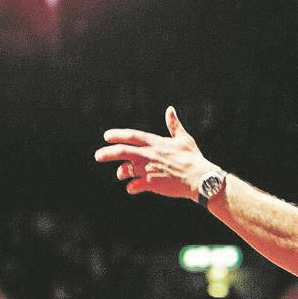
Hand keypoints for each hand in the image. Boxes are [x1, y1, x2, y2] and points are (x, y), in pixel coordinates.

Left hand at [95, 107, 214, 199]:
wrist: (200, 178)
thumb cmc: (193, 158)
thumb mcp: (184, 139)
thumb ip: (174, 125)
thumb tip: (170, 109)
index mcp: (155, 143)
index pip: (131, 136)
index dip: (117, 135)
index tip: (106, 136)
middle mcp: (149, 155)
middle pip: (122, 152)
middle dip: (107, 153)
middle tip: (98, 156)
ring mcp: (149, 170)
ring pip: (126, 170)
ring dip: (121, 173)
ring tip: (121, 175)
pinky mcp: (152, 184)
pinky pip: (134, 186)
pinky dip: (131, 187)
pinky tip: (132, 188)